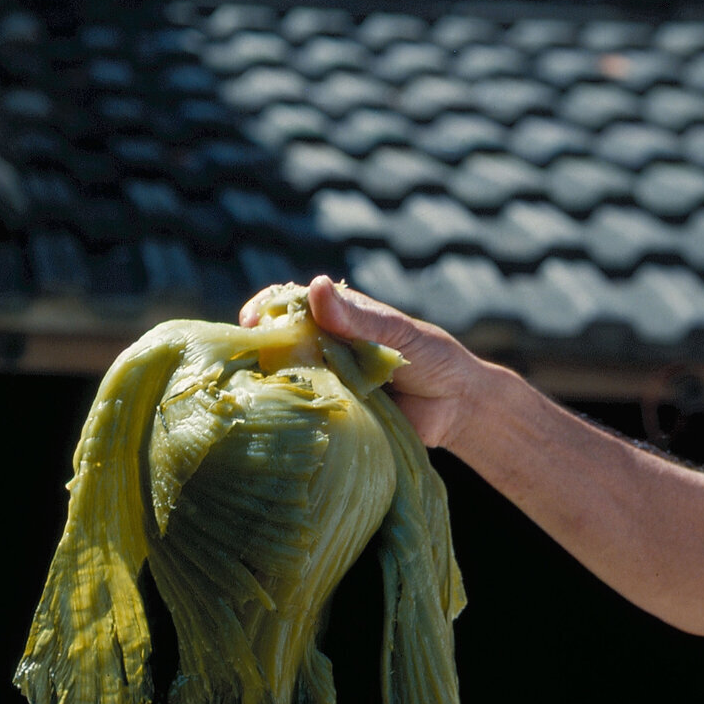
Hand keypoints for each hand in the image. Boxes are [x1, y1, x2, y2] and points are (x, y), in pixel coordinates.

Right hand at [240, 274, 489, 449]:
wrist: (459, 406)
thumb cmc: (433, 357)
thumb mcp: (398, 332)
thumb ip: (359, 318)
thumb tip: (316, 286)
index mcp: (338, 318)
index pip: (288, 305)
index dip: (265, 309)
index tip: (252, 321)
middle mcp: (325, 348)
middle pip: (279, 344)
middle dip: (257, 350)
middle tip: (244, 362)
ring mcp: (327, 382)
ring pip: (286, 378)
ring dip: (269, 383)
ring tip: (250, 390)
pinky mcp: (334, 415)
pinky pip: (306, 412)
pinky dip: (291, 413)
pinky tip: (276, 417)